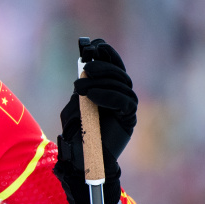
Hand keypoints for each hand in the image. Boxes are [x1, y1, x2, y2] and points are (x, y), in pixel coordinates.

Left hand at [53, 39, 136, 203]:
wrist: (80, 159)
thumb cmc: (76, 133)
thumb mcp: (76, 104)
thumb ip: (84, 87)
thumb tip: (86, 67)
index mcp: (110, 92)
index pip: (114, 68)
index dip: (108, 54)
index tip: (95, 44)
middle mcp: (122, 98)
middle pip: (120, 74)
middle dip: (104, 66)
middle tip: (85, 66)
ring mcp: (126, 109)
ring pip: (123, 85)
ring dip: (101, 81)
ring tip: (79, 86)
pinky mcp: (128, 120)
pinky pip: (123, 101)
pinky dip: (107, 94)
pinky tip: (91, 94)